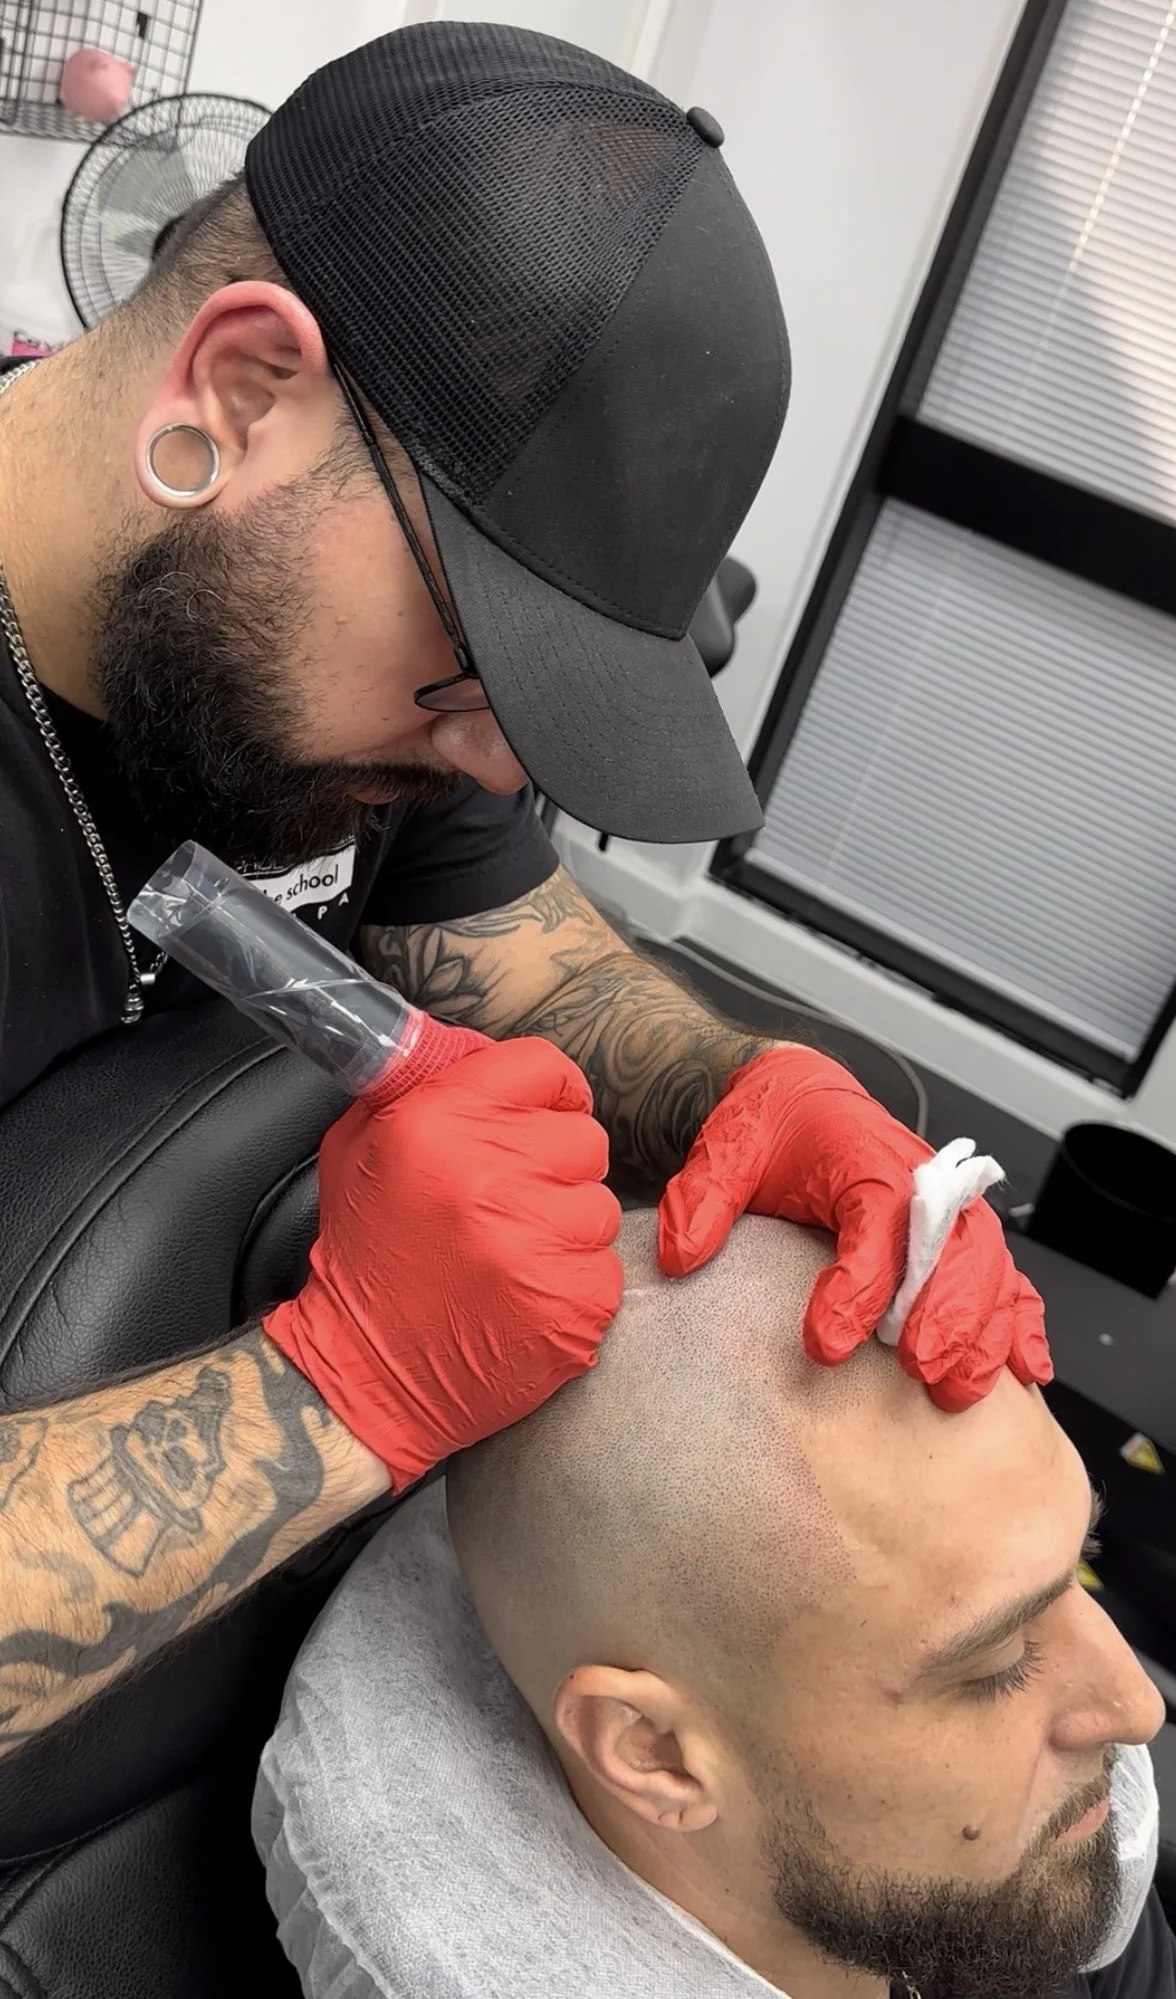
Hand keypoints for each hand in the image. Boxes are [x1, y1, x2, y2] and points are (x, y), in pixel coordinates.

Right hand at [264, 1038, 622, 1484]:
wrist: (364, 1375)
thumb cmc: (368, 1258)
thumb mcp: (363, 1145)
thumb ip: (426, 1083)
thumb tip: (479, 1046)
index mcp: (439, 1123)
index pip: (544, 1065)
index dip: (548, 1091)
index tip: (541, 1116)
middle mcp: (489, 1176)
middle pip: (585, 1136)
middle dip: (555, 1165)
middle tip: (508, 1202)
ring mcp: (535, 1245)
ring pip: (600, 1204)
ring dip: (565, 1227)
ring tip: (509, 1253)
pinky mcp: (571, 1304)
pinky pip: (606, 1267)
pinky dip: (574, 1281)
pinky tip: (522, 1295)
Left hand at [657, 1047, 1050, 1410]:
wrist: (797, 1094)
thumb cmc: (769, 1124)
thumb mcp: (725, 1151)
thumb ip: (702, 1200)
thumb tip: (681, 1255)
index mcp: (866, 1159)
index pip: (876, 1224)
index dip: (858, 1287)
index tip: (826, 1343)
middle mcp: (921, 1183)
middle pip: (954, 1249)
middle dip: (943, 1314)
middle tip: (916, 1369)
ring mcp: (947, 1210)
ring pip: (990, 1268)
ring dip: (983, 1329)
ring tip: (958, 1389)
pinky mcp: (958, 1234)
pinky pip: (1008, 1276)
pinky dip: (1022, 1320)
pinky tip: (1028, 1369)